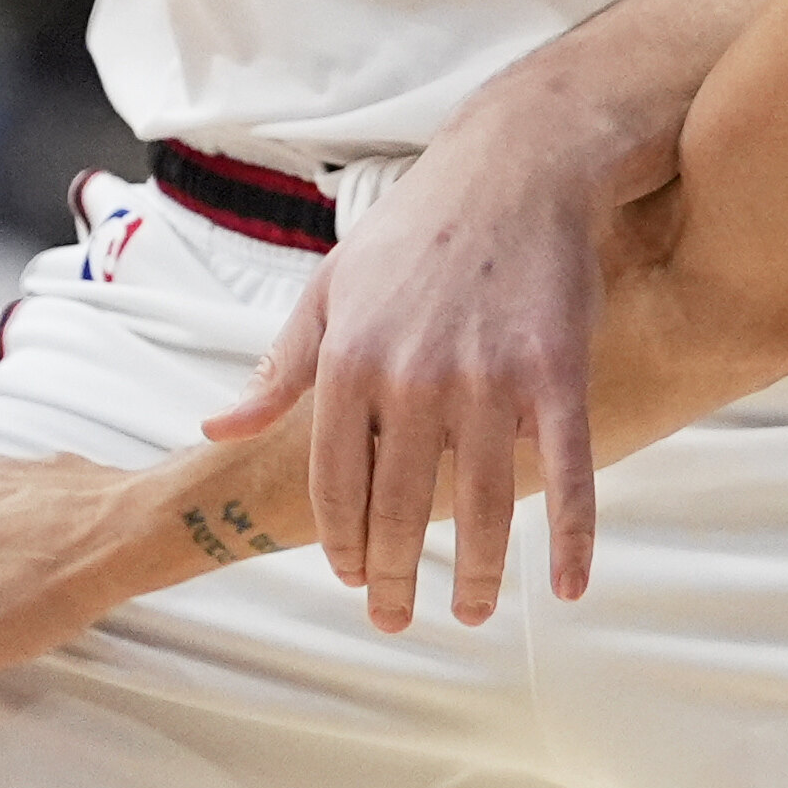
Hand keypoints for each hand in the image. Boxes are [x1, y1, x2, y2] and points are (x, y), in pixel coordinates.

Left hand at [204, 135, 608, 635]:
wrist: (515, 167)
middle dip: (395, 578)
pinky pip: (569, 469)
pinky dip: (571, 535)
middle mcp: (414, 376)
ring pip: (482, 503)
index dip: (341, 542)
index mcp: (351, 360)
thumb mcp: (329, 289)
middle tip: (398, 619)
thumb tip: (217, 426)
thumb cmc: (416, 231)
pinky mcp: (558, 371)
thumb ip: (279, 368)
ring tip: (469, 614)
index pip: (335, 482)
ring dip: (475, 574)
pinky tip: (565, 587)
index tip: (351, 579)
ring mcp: (490, 376)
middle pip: (400, 508)